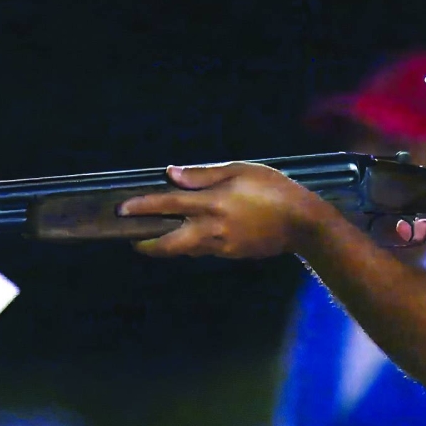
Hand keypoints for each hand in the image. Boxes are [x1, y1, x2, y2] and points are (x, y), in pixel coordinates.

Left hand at [117, 162, 332, 258]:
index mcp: (212, 203)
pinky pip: (205, 250)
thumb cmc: (275, 189)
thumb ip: (205, 174)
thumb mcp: (241, 170)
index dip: (142, 206)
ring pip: (186, 250)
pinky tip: (195, 234)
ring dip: (169, 245)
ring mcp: (222, 245)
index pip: (168, 205)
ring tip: (159, 236)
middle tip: (135, 240)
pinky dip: (194, 243)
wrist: (303, 223)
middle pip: (169, 243)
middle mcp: (212, 228)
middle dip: (148, 244)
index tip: (122, 208)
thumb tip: (173, 174)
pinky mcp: (232, 254)